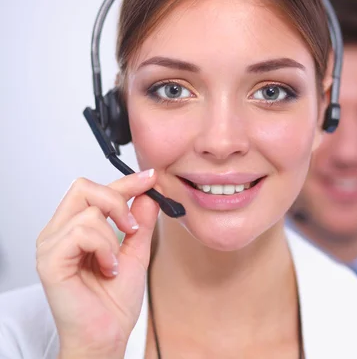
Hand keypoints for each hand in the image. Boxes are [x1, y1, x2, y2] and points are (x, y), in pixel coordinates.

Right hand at [36, 169, 159, 357]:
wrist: (107, 334)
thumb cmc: (114, 300)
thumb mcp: (136, 251)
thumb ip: (140, 222)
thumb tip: (148, 194)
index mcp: (75, 228)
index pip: (95, 191)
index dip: (125, 181)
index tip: (151, 177)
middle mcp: (59, 233)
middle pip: (84, 188)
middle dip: (117, 202)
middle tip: (131, 229)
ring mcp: (51, 246)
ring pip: (88, 211)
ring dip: (113, 236)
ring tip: (115, 262)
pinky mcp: (49, 261)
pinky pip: (81, 232)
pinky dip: (103, 248)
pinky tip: (107, 268)